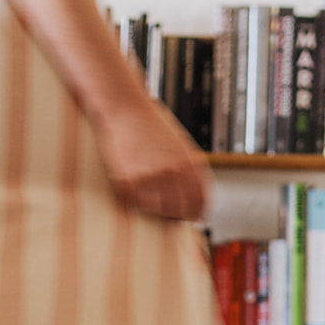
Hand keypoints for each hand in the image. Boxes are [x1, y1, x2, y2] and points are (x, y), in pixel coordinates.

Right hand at [93, 96, 210, 220]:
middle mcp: (174, 172)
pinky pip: (135, 202)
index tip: (192, 217)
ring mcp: (151, 178)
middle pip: (180, 210)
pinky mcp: (127, 181)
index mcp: (191, 163)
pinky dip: (134, 198)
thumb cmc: (150, 124)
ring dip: (155, 208)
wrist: (123, 107)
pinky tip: (133, 185)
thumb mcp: (180, 144)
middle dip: (176, 214)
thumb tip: (195, 201)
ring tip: (149, 195)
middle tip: (169, 213)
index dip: (198, 212)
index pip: (201, 201)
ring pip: (158, 210)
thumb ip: (189, 170)